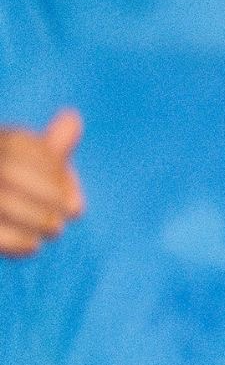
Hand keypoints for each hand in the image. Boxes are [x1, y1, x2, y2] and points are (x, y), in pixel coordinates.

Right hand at [0, 110, 81, 257]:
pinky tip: (32, 246)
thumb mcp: (26, 166)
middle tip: (73, 212)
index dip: (53, 168)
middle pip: (9, 172)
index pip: (18, 145)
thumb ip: (50, 149)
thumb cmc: (11, 190)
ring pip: (1, 201)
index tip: (76, 194)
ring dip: (36, 218)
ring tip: (56, 230)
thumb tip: (73, 118)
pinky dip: (15, 241)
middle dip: (49, 192)